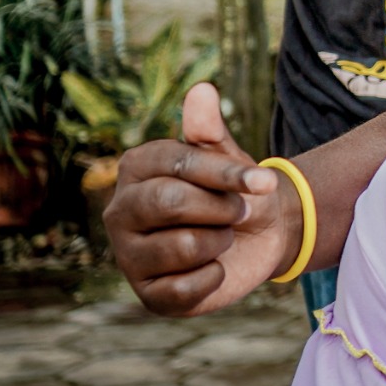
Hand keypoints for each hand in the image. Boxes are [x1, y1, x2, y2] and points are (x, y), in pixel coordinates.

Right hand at [106, 83, 296, 316]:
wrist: (259, 235)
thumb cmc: (235, 190)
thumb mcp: (228, 157)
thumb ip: (212, 130)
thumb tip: (201, 90)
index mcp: (136, 168)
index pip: (179, 166)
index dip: (227, 175)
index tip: (265, 181)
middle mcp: (120, 212)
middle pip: (172, 203)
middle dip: (222, 208)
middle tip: (237, 211)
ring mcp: (128, 256)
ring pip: (184, 246)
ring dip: (220, 241)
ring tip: (219, 238)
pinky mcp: (148, 294)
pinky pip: (188, 287)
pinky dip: (215, 276)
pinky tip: (212, 268)